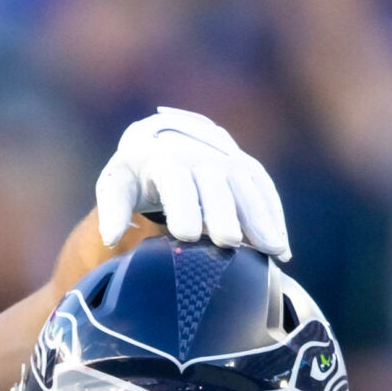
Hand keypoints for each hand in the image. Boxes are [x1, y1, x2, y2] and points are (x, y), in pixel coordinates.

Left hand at [95, 108, 289, 257]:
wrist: (161, 139)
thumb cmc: (135, 173)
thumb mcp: (116, 185)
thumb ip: (113, 209)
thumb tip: (110, 238)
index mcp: (167, 157)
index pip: (177, 182)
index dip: (183, 206)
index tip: (186, 235)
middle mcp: (202, 154)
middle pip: (218, 184)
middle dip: (225, 212)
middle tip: (229, 243)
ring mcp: (228, 158)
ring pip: (248, 186)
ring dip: (262, 218)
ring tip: (273, 251)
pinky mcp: (246, 167)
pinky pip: (263, 189)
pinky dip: (274, 216)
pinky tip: (281, 248)